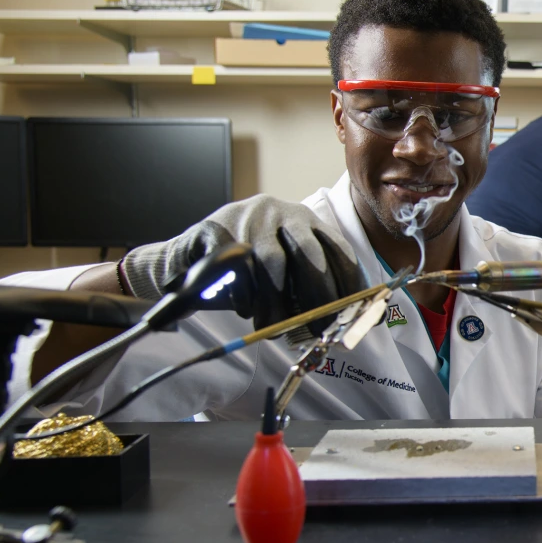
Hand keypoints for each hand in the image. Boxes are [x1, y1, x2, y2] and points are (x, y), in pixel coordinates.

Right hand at [122, 194, 366, 337]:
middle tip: (319, 329)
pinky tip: (244, 310)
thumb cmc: (246, 274)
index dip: (350, 283)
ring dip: (275, 302)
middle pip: (308, 253)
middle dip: (318, 295)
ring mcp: (247, 217)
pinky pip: (235, 264)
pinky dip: (242, 292)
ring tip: (274, 329)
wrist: (186, 260)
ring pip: (271, 262)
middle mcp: (280, 213)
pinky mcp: (214, 228)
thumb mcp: (283, 276)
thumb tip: (348, 323)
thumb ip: (310, 292)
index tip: (355, 315)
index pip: (338, 249)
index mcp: (305, 221)